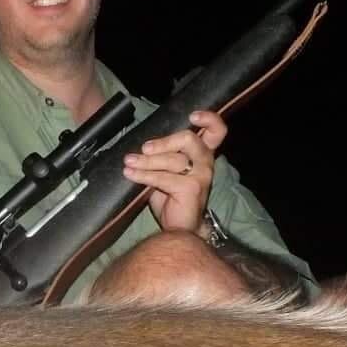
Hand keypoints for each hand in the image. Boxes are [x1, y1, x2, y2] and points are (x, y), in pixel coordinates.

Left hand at [122, 109, 226, 234]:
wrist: (180, 230)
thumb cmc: (172, 199)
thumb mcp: (167, 172)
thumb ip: (162, 156)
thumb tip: (139, 147)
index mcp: (202, 155)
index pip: (217, 132)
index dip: (209, 119)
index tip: (192, 116)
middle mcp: (206, 163)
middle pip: (189, 139)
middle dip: (164, 142)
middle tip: (144, 148)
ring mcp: (202, 175)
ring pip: (172, 159)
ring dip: (146, 161)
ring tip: (129, 163)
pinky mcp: (192, 188)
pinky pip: (163, 177)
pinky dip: (143, 175)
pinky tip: (131, 175)